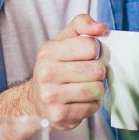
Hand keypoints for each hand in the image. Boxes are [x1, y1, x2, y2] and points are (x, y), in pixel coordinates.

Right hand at [26, 14, 106, 130]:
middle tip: (89, 74)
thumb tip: (101, 27)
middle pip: (97, 69)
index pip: (90, 46)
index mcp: (48, 51)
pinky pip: (92, 107)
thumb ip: (82, 24)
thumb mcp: (64, 40)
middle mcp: (46, 73)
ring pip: (96, 89)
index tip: (90, 56)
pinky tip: (81, 101)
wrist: (36, 99)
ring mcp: (51, 96)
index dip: (96, 51)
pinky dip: (92, 104)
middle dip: (98, 72)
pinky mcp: (59, 115)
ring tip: (86, 87)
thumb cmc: (56, 66)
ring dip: (97, 89)